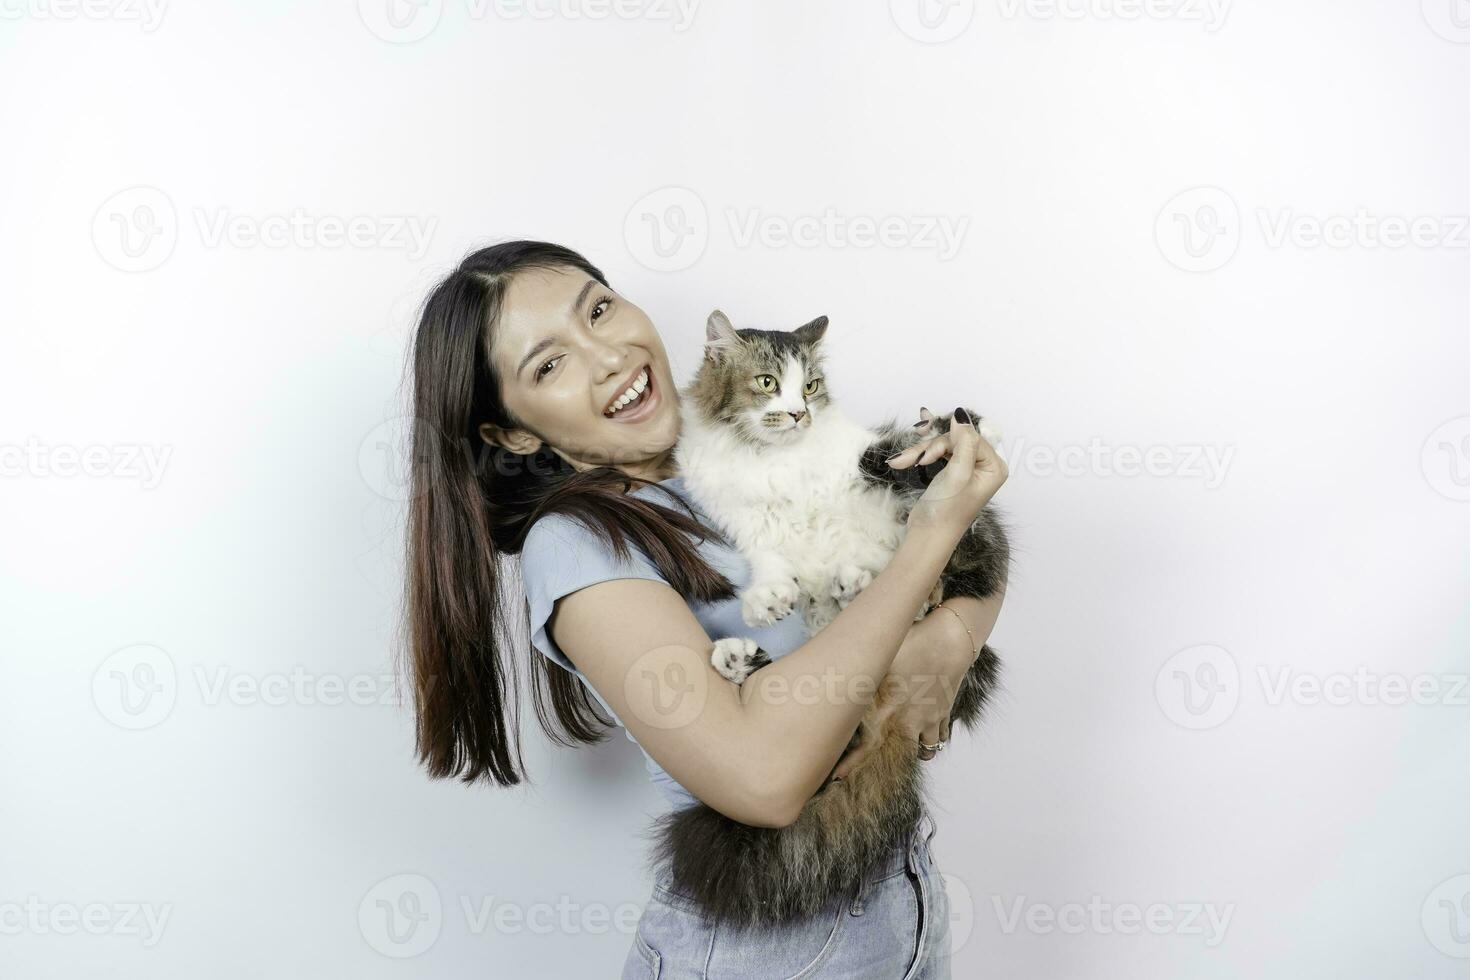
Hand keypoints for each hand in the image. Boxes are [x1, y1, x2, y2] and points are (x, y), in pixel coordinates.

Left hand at [828, 605, 976, 777]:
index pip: (866, 749)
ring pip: (925, 751)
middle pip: (897, 757)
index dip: (850, 766)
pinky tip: (925, 730)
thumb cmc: (911, 646)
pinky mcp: (944, 713)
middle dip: (886, 766)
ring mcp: (929, 720)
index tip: (836, 778)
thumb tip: (830, 681)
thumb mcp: (879, 660)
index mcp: (888, 711)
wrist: (949, 641)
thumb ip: (859, 678)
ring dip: (915, 751)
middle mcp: (908, 722)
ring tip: (902, 746)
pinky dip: (934, 738)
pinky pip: (941, 736)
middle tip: (873, 767)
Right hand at [887, 407, 1006, 536]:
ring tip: (901, 462)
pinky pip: (936, 452)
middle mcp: (984, 465)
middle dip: (930, 448)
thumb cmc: (946, 511)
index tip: (926, 457)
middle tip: (915, 461)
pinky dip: (920, 455)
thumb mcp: (958, 474)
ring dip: (921, 452)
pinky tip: (903, 459)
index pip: (969, 437)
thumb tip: (960, 415)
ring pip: (942, 445)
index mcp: (994, 467)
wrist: (927, 536)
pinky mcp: (951, 471)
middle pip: (955, 439)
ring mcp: (967, 468)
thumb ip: (964, 442)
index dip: (946, 443)